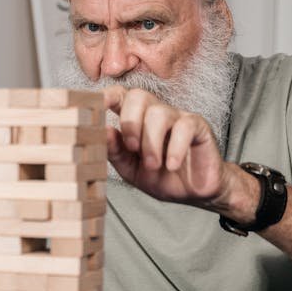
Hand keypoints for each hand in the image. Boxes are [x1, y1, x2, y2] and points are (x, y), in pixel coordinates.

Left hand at [103, 84, 231, 203]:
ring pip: (159, 113)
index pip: (119, 96)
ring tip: (153, 165)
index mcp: (135, 120)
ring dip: (152, 142)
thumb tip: (102, 131)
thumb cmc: (160, 178)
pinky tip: (172, 165)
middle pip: (138, 96)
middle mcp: (155, 113)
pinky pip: (185, 126)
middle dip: (130, 122)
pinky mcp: (197, 127)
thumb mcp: (130, 169)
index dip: (106, 96)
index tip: (94, 107)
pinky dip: (175, 148)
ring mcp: (177, 117)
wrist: (192, 194)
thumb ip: (115, 151)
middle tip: (132, 148)